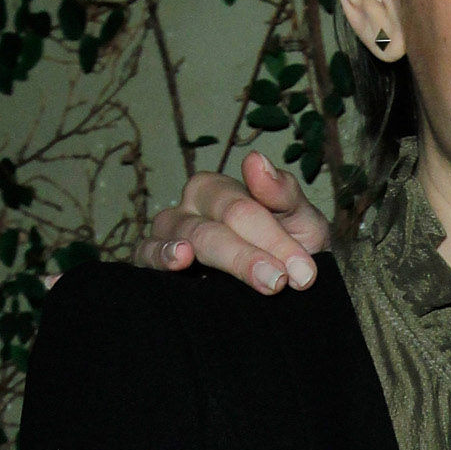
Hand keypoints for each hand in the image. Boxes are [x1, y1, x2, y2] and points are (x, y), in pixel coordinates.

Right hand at [133, 147, 330, 295]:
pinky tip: (180, 260)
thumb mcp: (301, 220)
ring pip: (186, 241)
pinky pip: (147, 256)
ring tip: (238, 273)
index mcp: (218, 190)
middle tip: (280, 281)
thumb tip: (256, 161)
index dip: (273, 239)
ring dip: (221, 260)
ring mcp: (168, 235)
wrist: (285, 287)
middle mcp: (188, 209)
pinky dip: (160, 256)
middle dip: (248, 256)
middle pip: (212, 229)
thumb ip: (283, 192)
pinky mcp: (152, 263)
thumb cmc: (291, 248)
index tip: (303, 272)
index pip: (240, 209)